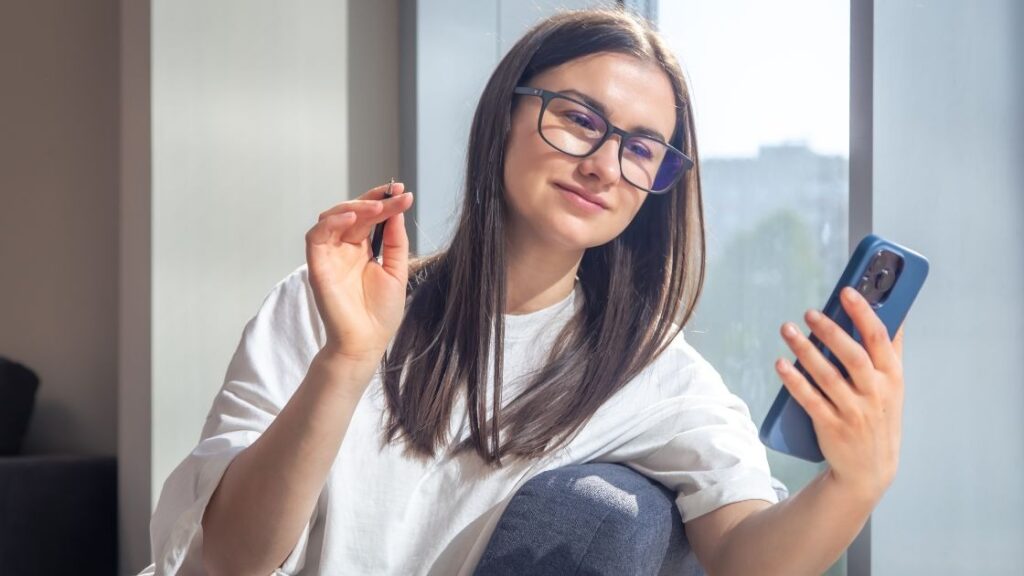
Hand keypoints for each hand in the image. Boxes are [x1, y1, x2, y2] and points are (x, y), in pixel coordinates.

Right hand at [305, 182, 414, 361]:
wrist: (366, 342)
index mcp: (363, 249)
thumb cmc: (380, 313)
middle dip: (374, 200)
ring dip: (354, 206)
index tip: (403, 193)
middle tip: (395, 195)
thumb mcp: (397, 271)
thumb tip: (397, 212)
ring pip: (332, 217)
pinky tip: (353, 218)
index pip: (370, 217)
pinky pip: (316, 235)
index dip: (384, 201)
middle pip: (353, 212)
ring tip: (377, 207)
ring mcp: (330, 255)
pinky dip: (332, 222)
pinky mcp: (317, 265)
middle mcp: (344, 249)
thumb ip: (396, 241)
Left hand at [775, 286, 904, 502]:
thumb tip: (895, 311)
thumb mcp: (893, 386)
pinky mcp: (831, 427)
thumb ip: (891, 351)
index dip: (864, 313)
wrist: (870, 470)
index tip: (847, 291)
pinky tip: (781, 364)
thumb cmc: (880, 418)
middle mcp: (875, 394)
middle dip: (831, 331)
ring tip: (788, 329)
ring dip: (805, 351)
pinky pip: (810, 400)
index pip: (880, 339)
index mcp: (892, 378)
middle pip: (853, 357)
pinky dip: (795, 381)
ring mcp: (853, 412)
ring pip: (827, 376)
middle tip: (810, 312)